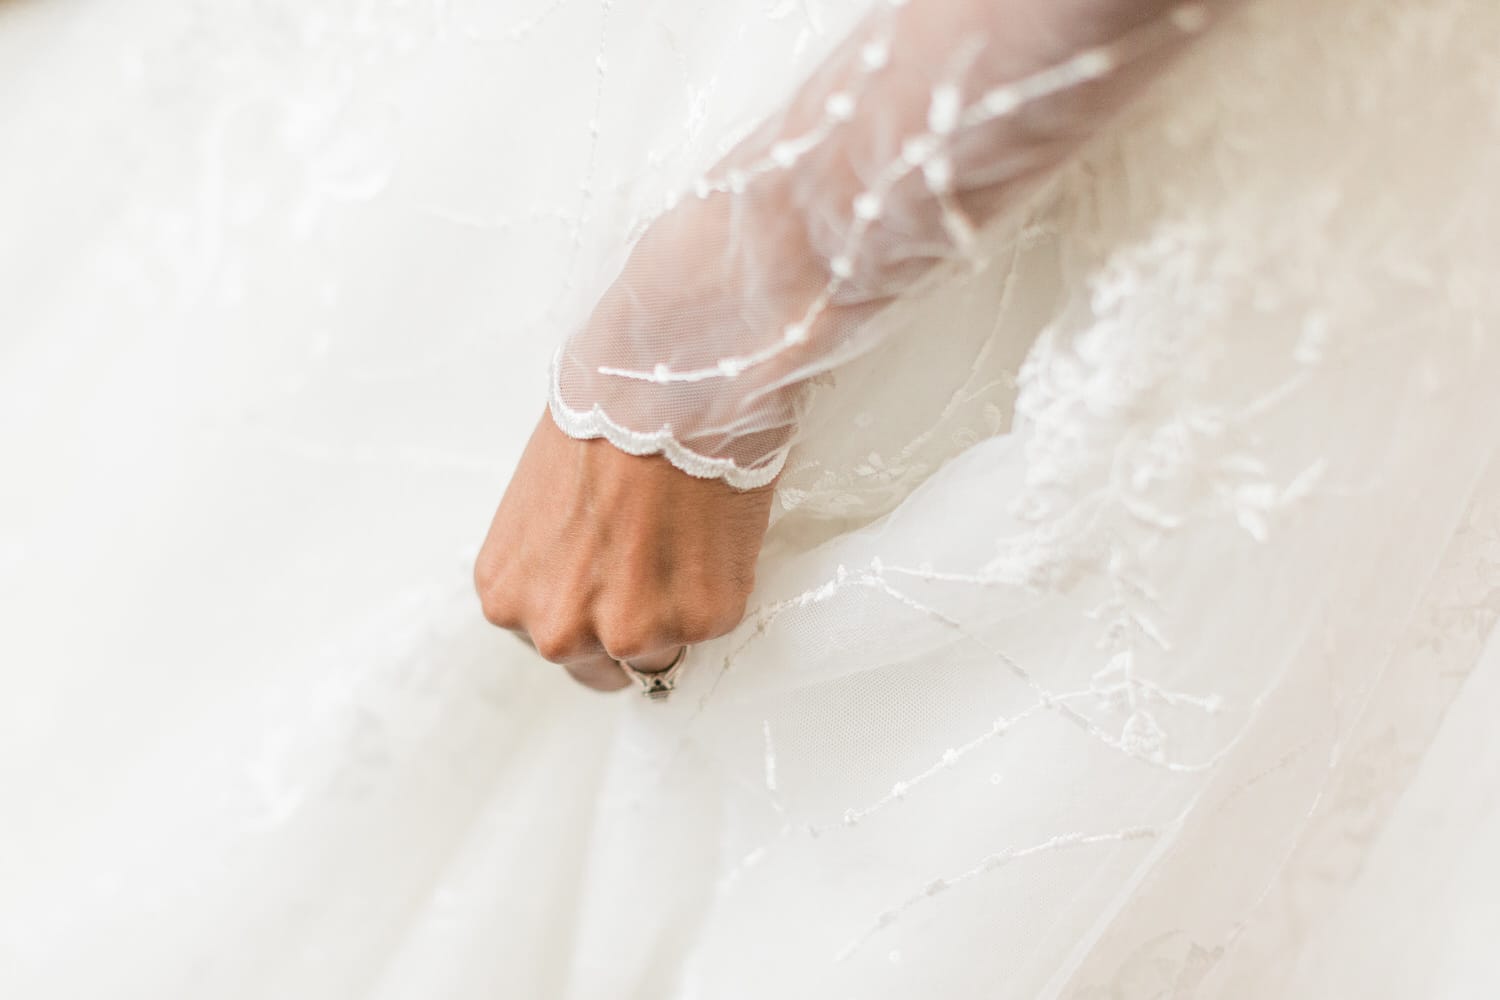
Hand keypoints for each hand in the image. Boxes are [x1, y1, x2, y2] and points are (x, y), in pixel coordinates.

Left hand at [474, 411, 775, 690]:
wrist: (661, 391)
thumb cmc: (600, 423)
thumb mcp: (537, 506)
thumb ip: (551, 563)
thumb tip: (584, 579)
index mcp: (507, 599)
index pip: (553, 645)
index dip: (592, 611)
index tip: (615, 579)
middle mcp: (559, 631)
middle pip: (601, 664)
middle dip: (629, 621)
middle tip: (654, 562)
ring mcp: (632, 633)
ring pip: (663, 648)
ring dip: (676, 607)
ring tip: (682, 537)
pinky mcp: (700, 620)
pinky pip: (714, 618)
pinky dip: (718, 583)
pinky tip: (708, 530)